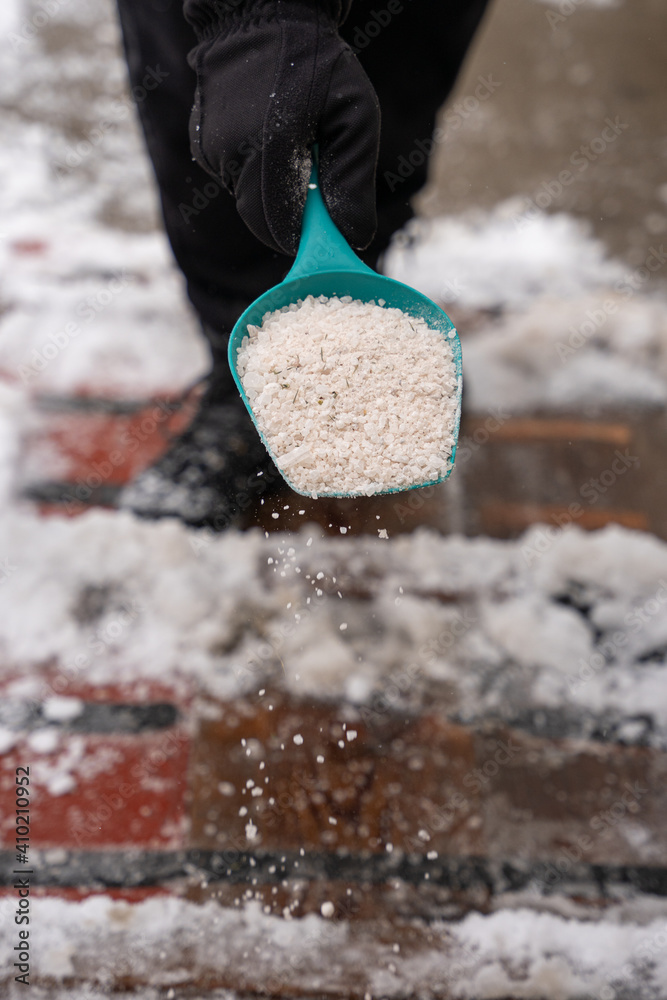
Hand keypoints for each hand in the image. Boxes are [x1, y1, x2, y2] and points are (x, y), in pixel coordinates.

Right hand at [184, 0, 380, 254]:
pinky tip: (270, 135)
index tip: (322, 231)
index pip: (278, 226)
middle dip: (288, 216)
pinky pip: (232, 177)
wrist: (262, 16)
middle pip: (260, 219)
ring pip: (246, 199)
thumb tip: (353, 237)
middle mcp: (230, 153)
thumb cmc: (318, 64)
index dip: (301, 238)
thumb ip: (353, 182)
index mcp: (268, 148)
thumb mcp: (355, 117)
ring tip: (292, 145)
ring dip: (272, 189)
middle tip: (312, 184)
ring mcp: (210, 150)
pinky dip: (254, 171)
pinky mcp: (201, 145)